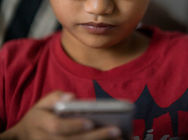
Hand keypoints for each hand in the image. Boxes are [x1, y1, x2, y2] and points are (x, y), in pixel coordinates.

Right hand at [0, 91, 122, 139]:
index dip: (73, 125)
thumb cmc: (39, 117)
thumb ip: (54, 98)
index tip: (90, 122)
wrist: (25, 137)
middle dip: (95, 137)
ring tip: (119, 138)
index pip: (58, 127)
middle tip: (115, 130)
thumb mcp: (42, 104)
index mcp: (43, 124)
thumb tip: (71, 96)